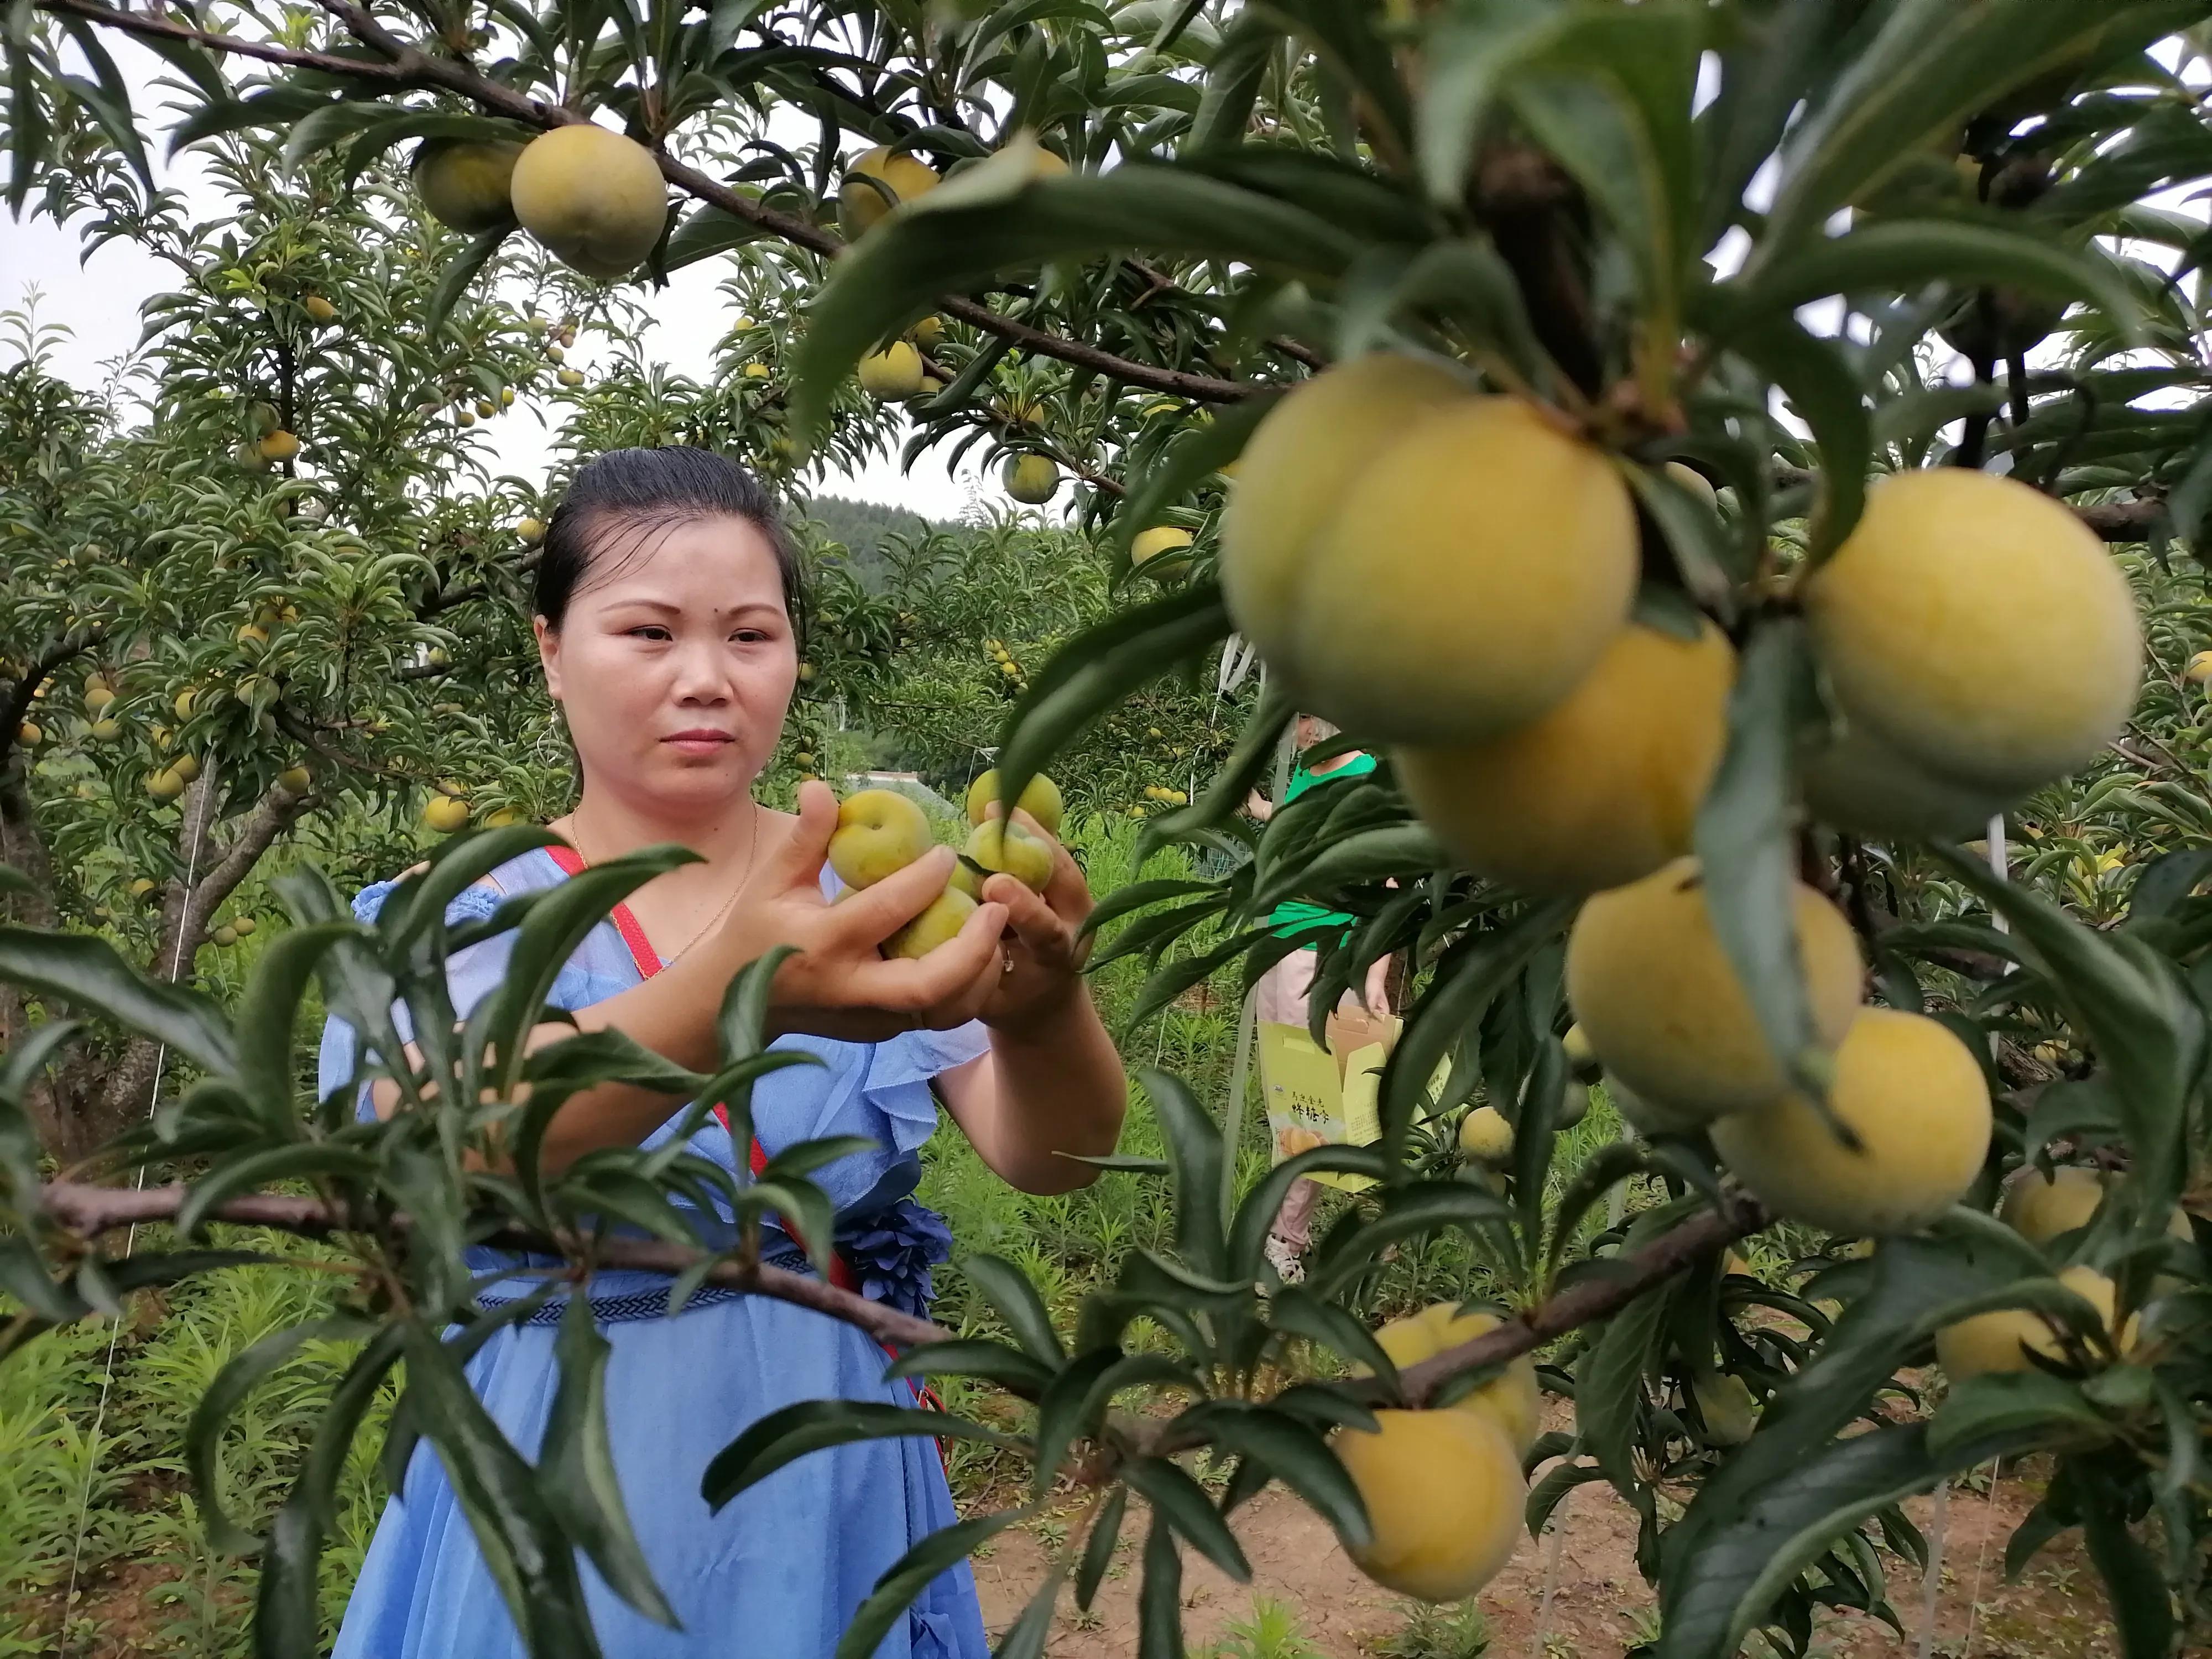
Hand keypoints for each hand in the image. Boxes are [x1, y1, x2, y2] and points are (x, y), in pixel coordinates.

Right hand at [720, 782, 1008, 1041]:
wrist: (733, 1004)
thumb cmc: (755, 932)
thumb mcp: (772, 881)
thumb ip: (805, 837)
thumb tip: (820, 786)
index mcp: (822, 944)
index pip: (884, 911)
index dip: (922, 879)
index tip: (947, 852)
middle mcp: (851, 989)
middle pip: (927, 983)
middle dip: (972, 947)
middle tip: (998, 907)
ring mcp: (870, 1020)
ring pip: (943, 1010)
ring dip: (980, 974)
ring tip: (996, 931)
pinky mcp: (882, 1033)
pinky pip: (938, 1016)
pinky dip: (967, 989)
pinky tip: (979, 954)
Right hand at [972, 804, 1095, 1035]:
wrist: (1044, 1000)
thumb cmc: (1008, 1001)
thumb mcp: (988, 999)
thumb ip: (974, 968)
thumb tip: (941, 934)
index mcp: (1058, 958)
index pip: (1047, 930)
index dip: (1024, 905)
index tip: (994, 884)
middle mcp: (1078, 926)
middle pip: (1065, 879)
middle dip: (1032, 846)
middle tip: (994, 819)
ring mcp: (1080, 903)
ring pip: (1060, 859)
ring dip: (1028, 830)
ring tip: (993, 806)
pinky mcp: (1072, 887)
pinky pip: (1051, 853)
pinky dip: (1027, 831)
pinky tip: (998, 809)